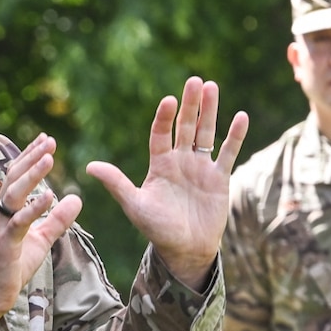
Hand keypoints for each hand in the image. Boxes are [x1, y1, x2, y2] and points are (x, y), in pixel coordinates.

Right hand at [0, 133, 83, 320]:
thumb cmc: (12, 266)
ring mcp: (1, 228)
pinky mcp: (6, 245)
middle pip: (14, 179)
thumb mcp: (41, 240)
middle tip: (49, 141)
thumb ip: (58, 220)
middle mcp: (0, 214)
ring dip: (32, 176)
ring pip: (13, 194)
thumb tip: (76, 198)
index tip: (45, 139)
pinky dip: (34, 208)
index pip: (16, 177)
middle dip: (31, 158)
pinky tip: (49, 195)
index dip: (30, 157)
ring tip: (49, 159)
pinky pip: (19, 222)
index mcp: (7, 210)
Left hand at [84, 77, 248, 289]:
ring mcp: (201, 167)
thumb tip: (89, 167)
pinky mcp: (220, 178)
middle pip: (186, 126)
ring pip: (206, 133)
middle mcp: (180, 160)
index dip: (164, 118)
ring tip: (212, 87)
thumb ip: (117, 184)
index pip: (161, 134)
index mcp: (159, 164)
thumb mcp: (135, 206)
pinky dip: (235, 136)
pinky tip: (241, 116)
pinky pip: (228, 152)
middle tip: (194, 80)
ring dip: (210, 111)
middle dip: (190, 104)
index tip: (168, 100)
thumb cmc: (158, 229)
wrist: (186, 250)